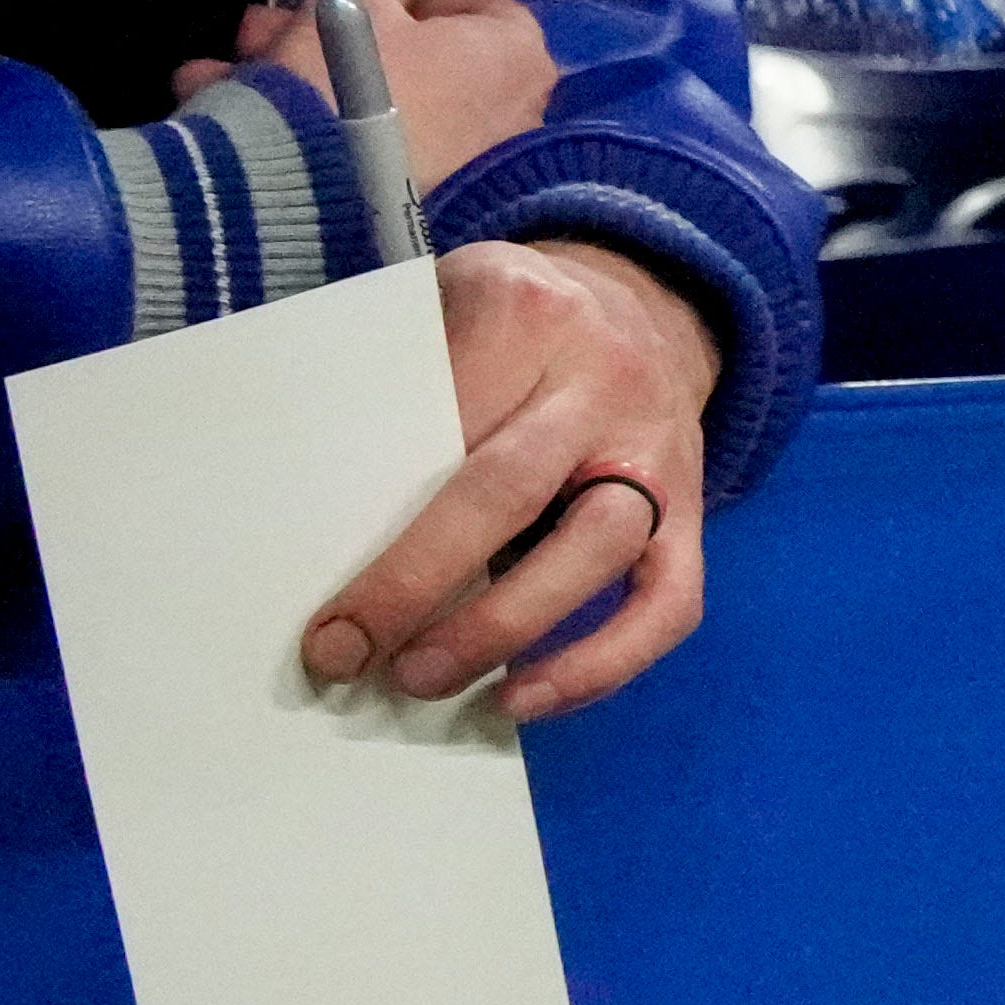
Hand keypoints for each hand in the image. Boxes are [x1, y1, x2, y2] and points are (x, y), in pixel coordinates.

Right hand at [183, 0, 558, 177]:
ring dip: (290, 76)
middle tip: (254, 27)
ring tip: (218, 74)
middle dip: (318, 33)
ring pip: (370, 104)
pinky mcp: (411, 214)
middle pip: (407, 55)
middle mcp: (506, 121)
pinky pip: (356, 154)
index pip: (467, 1)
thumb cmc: (344, 89)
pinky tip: (219, 114)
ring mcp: (462, 174)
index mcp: (513, 58)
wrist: (308, 218)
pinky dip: (298, 132)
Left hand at [299, 233, 725, 721]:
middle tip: (345, 653)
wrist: (647, 308)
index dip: (372, 510)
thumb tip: (319, 517)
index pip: (437, 418)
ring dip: (504, 629)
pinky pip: (667, 603)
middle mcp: (602, 382)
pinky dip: (600, 665)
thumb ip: (397, 380)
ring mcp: (658, 453)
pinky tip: (526, 700)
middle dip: (418, 581)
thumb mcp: (446, 304)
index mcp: (523, 314)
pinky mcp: (694, 515)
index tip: (309, 585)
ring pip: (596, 550)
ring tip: (422, 679)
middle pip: (508, 489)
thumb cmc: (513, 326)